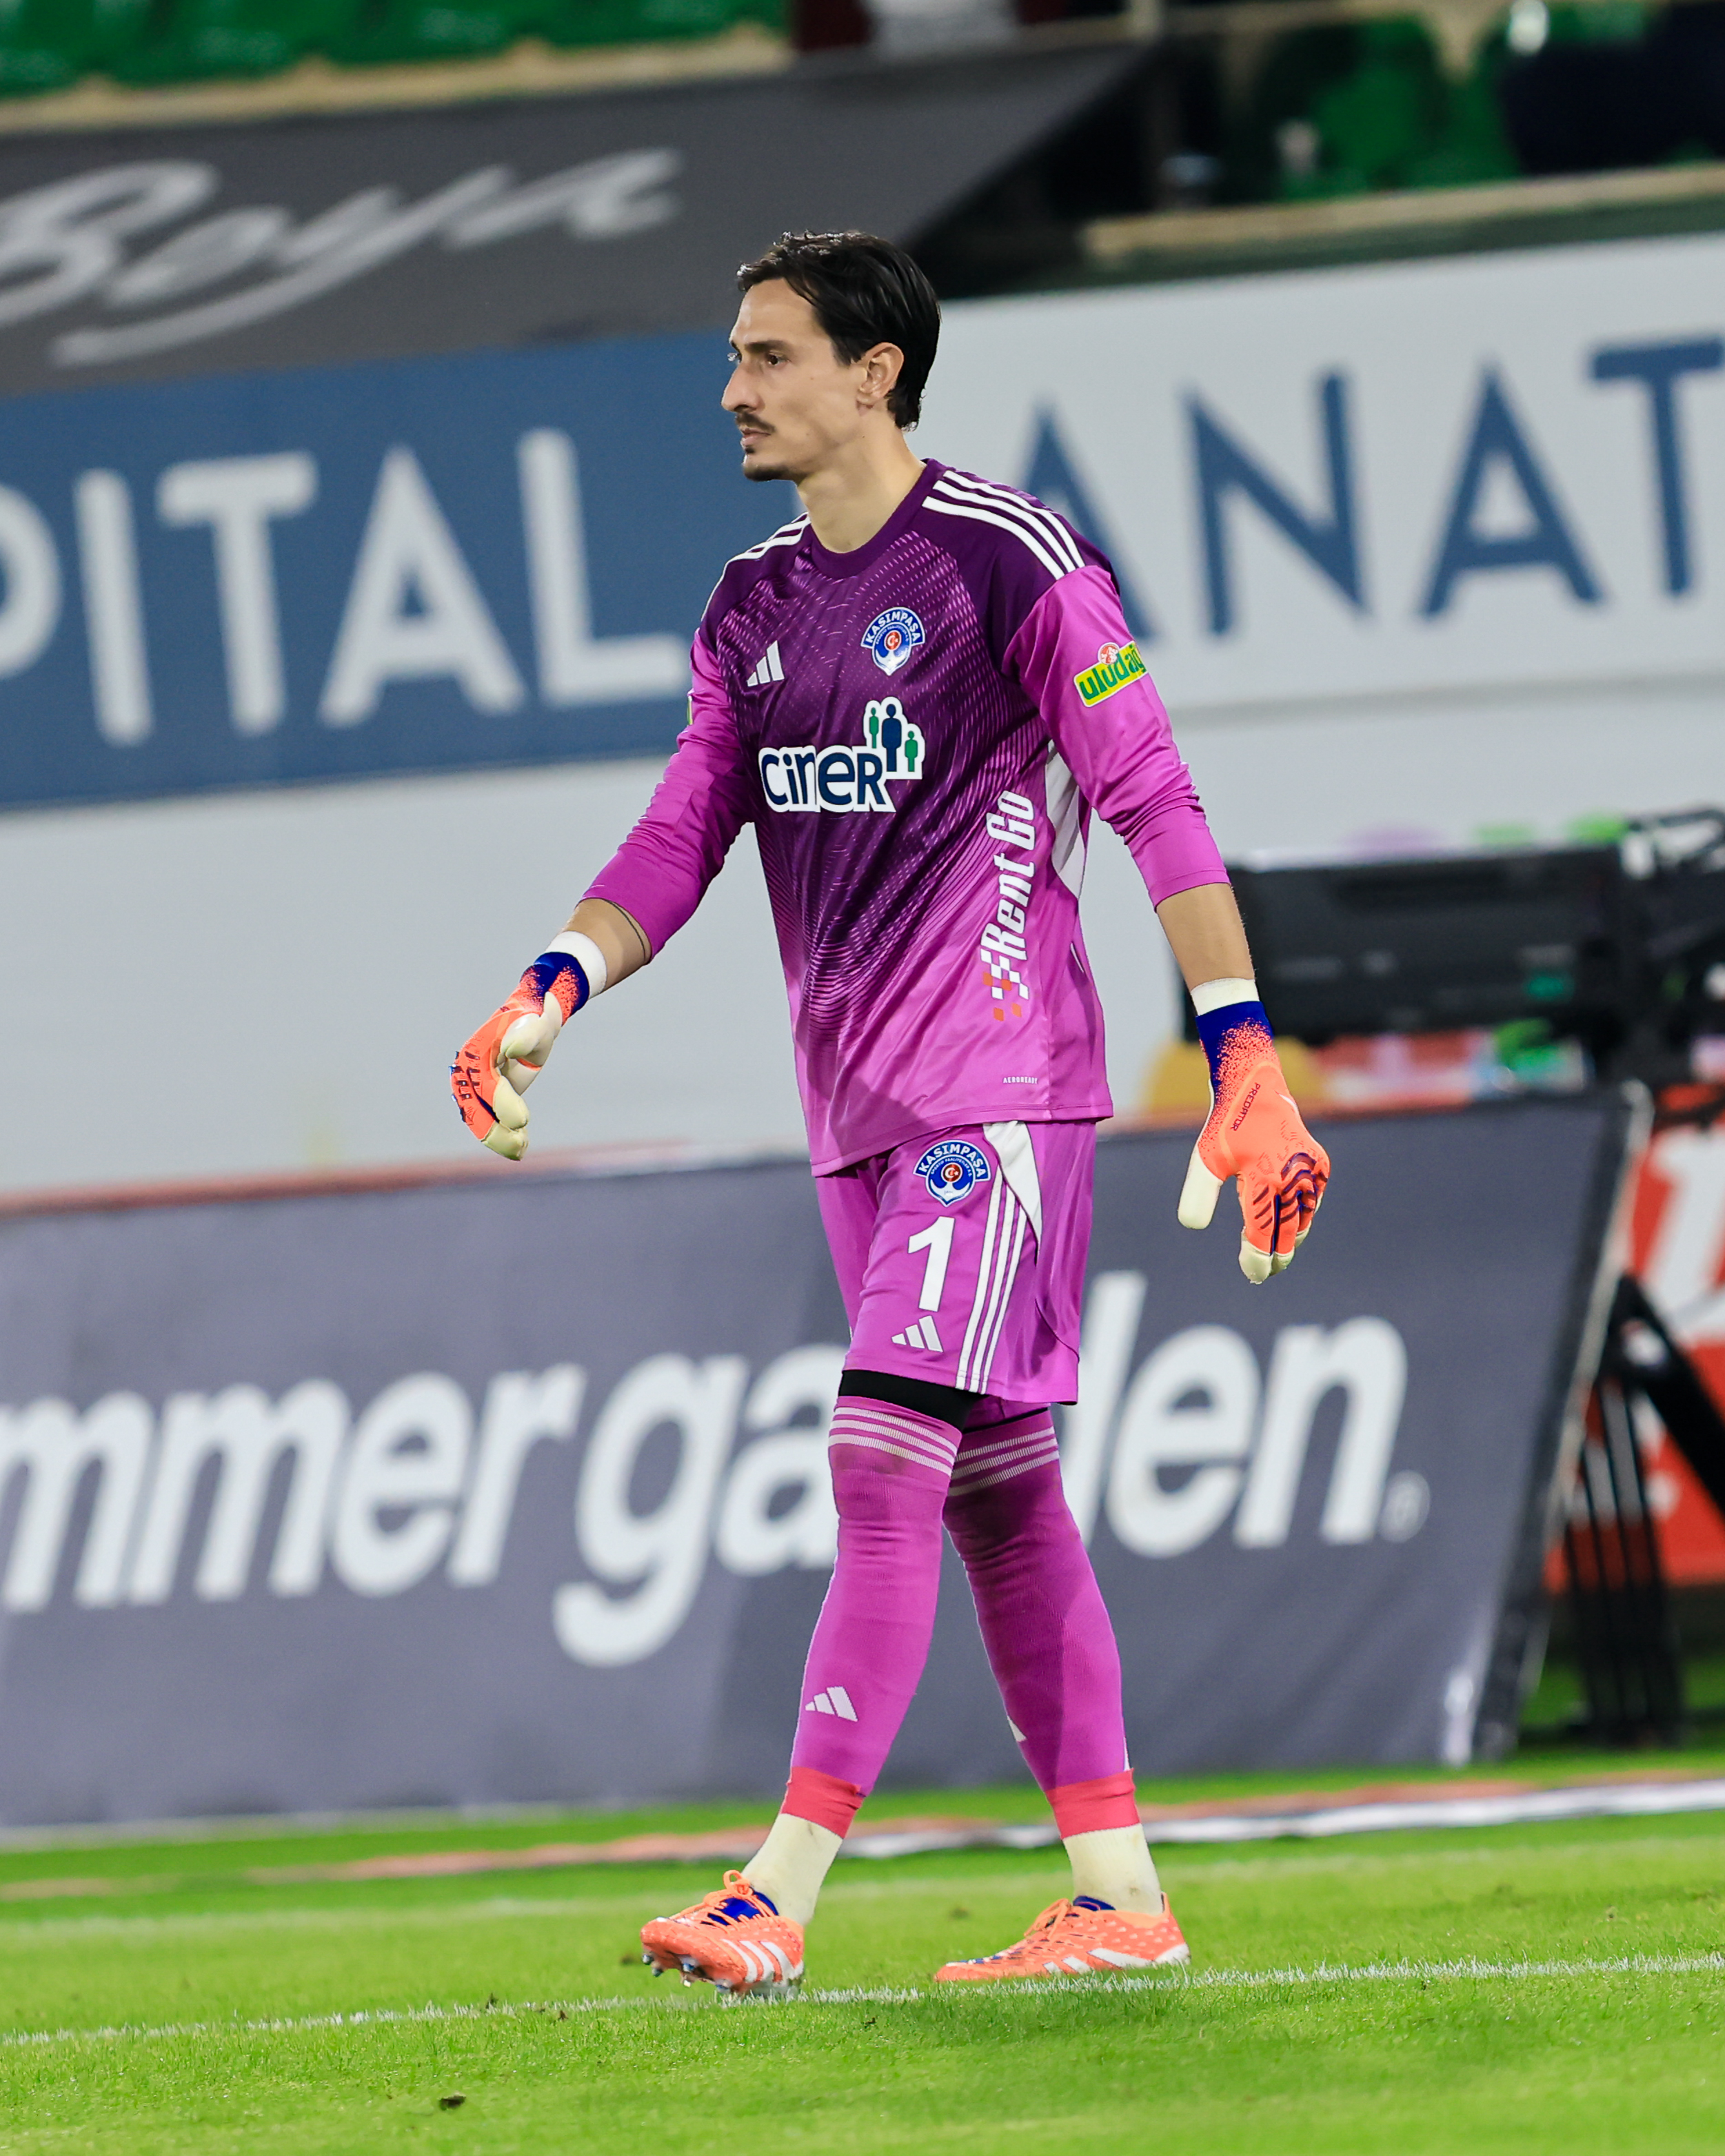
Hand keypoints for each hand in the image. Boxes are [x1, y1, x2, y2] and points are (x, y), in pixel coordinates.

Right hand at [451, 947, 592, 1159]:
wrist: (535, 1016)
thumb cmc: (535, 1017)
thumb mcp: (534, 1024)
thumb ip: (526, 1035)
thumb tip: (512, 1049)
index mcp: (475, 1054)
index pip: (485, 1086)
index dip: (501, 1105)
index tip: (522, 1122)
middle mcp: (470, 1072)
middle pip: (475, 1109)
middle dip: (494, 1132)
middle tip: (521, 1146)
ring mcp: (477, 1085)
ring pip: (480, 1120)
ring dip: (498, 1139)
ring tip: (521, 1150)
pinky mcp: (490, 1095)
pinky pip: (491, 1119)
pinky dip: (504, 1135)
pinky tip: (522, 1147)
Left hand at [1177, 1008, 1328, 1282]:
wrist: (1256, 1088)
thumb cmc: (1226, 1126)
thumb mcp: (1204, 1160)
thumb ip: (1197, 1195)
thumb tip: (1193, 1228)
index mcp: (1263, 1179)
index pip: (1263, 1235)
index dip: (1257, 1259)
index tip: (1252, 1273)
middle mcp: (1292, 1178)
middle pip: (1287, 1234)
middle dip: (1276, 1257)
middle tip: (1263, 1273)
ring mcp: (1310, 1172)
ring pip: (1304, 1220)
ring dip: (1290, 1240)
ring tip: (1274, 1254)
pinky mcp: (1320, 1165)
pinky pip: (1313, 1202)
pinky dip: (1301, 1217)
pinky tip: (1286, 1225)